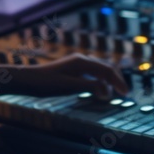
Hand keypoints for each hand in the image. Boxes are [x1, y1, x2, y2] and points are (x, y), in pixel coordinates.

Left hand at [0, 54, 128, 99]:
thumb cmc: (46, 83)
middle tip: (124, 93)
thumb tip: (106, 90)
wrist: (27, 80)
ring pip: (98, 70)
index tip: (125, 94)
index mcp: (82, 61)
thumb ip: (89, 86)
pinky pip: (90, 73)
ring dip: (108, 80)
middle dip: (116, 80)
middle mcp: (81, 59)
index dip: (118, 82)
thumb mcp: (69, 86)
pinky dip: (99, 80)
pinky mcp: (71, 69)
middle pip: (105, 68)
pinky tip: (99, 89)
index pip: (107, 70)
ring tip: (114, 92)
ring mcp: (76, 63)